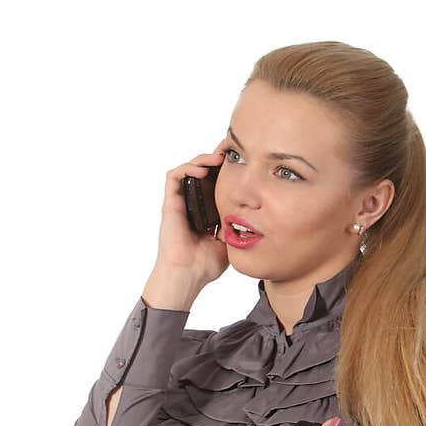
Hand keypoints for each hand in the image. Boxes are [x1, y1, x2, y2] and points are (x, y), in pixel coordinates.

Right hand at [153, 141, 230, 288]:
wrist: (188, 275)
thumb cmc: (205, 264)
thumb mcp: (230, 240)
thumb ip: (238, 225)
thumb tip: (255, 214)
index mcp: (207, 211)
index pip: (216, 182)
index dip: (226, 169)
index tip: (242, 161)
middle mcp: (193, 204)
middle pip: (203, 171)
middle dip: (216, 158)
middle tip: (231, 150)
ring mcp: (181, 203)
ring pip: (188, 169)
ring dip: (203, 159)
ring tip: (219, 157)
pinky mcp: (170, 204)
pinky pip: (174, 177)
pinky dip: (187, 168)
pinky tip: (202, 169)